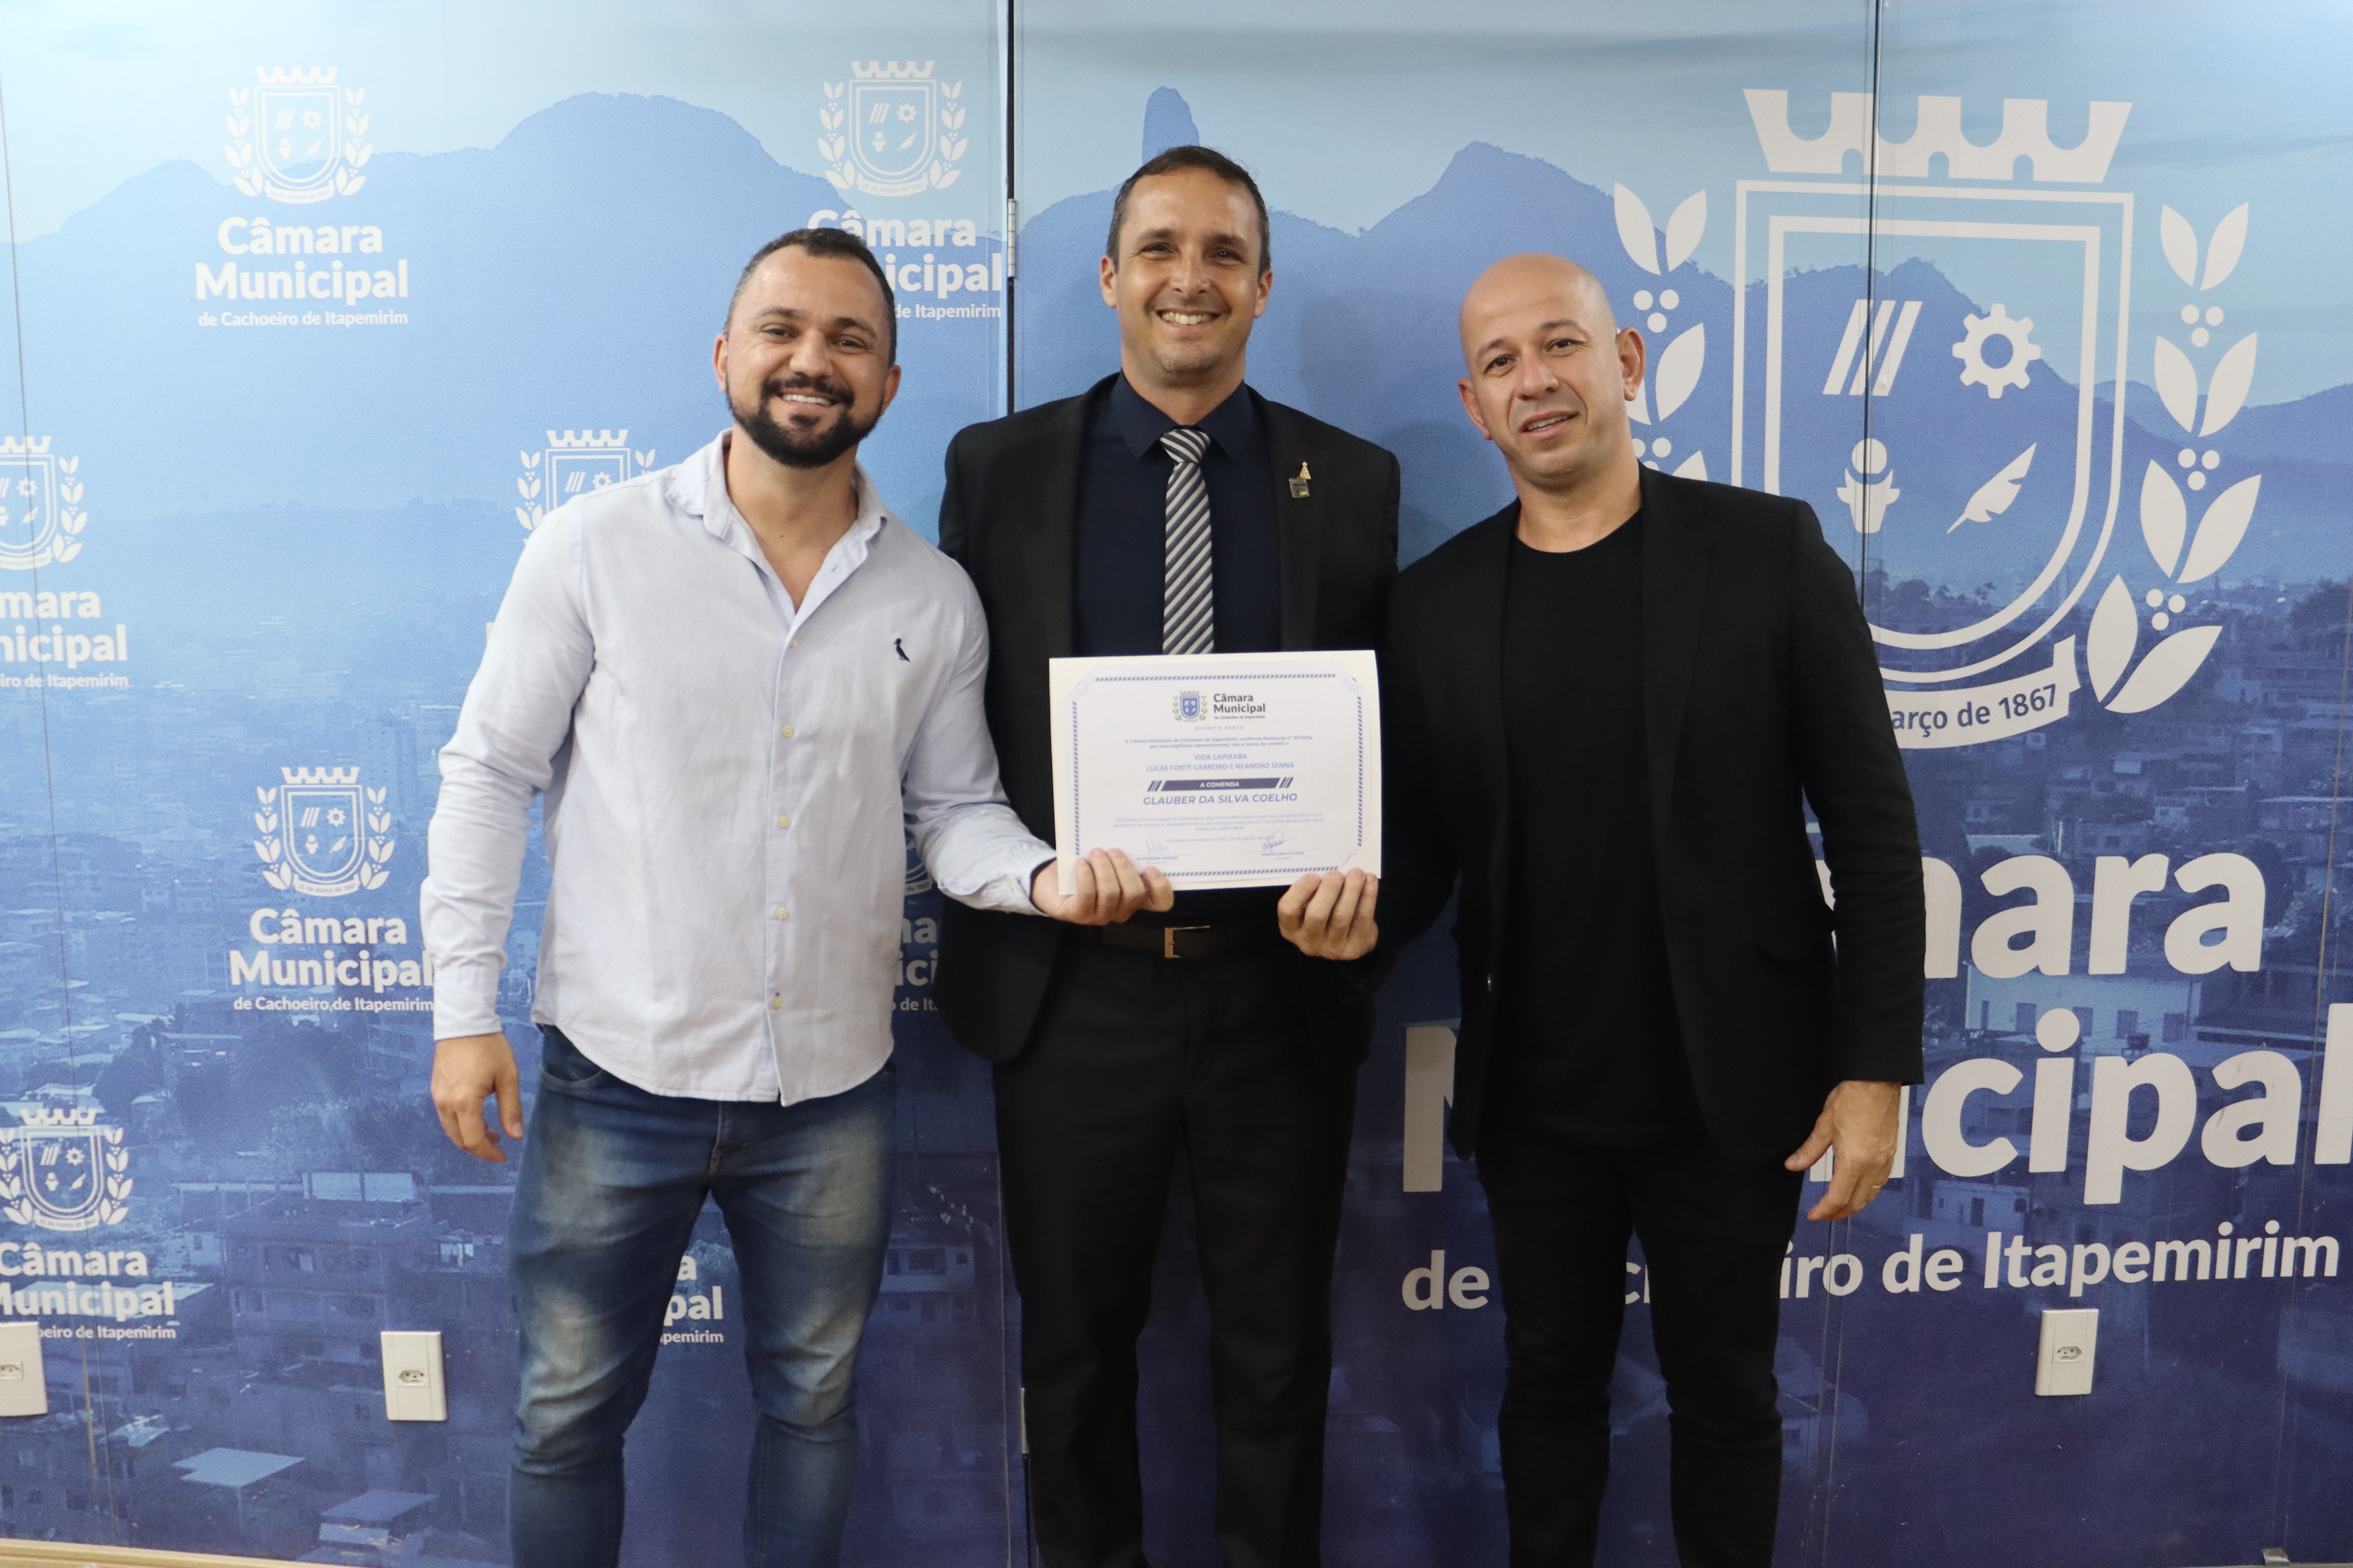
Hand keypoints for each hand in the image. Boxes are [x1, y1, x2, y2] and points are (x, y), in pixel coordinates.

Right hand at [431, 1032, 523, 1162]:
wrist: (464, 1022)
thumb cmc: (489, 1047)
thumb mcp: (507, 1077)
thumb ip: (510, 1109)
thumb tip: (515, 1136)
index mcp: (464, 1102)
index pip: (473, 1140)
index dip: (488, 1153)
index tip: (503, 1156)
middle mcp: (445, 1103)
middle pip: (459, 1139)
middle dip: (478, 1147)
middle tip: (499, 1143)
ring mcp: (437, 1096)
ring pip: (450, 1129)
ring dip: (469, 1135)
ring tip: (490, 1130)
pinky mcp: (435, 1089)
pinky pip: (446, 1116)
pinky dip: (460, 1123)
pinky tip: (477, 1116)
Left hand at [1031, 848, 1173, 924]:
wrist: (1051, 880)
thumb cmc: (1086, 868)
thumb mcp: (1107, 861)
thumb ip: (1121, 856)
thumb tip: (1131, 833)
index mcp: (1134, 897)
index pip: (1161, 903)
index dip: (1161, 887)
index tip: (1151, 867)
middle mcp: (1121, 910)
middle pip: (1134, 894)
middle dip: (1124, 868)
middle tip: (1113, 850)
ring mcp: (1100, 915)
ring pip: (1111, 894)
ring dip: (1104, 869)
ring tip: (1096, 852)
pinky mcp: (1078, 915)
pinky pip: (1087, 895)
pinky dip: (1085, 876)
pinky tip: (1080, 863)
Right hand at [1278, 869, 1378, 959]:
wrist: (1346, 945)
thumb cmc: (1324, 915)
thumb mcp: (1309, 908)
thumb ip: (1312, 892)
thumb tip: (1328, 867)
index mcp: (1291, 928)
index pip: (1288, 910)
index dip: (1300, 890)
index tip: (1313, 875)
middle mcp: (1308, 940)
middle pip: (1316, 915)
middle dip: (1328, 889)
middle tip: (1336, 873)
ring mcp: (1332, 947)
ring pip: (1342, 916)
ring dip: (1351, 890)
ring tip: (1356, 873)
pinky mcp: (1354, 947)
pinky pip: (1362, 917)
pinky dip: (1367, 896)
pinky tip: (1369, 880)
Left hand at [1785, 1079, 1901, 1221]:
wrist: (1877, 1083)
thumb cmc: (1851, 1100)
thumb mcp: (1824, 1125)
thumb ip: (1809, 1150)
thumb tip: (1793, 1165)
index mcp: (1854, 1162)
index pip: (1838, 1197)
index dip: (1824, 1211)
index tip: (1813, 1215)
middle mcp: (1873, 1166)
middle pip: (1857, 1202)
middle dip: (1839, 1213)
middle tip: (1824, 1215)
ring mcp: (1885, 1162)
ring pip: (1871, 1195)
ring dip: (1855, 1205)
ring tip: (1838, 1206)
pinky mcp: (1891, 1154)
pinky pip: (1880, 1183)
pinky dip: (1868, 1193)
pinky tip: (1858, 1189)